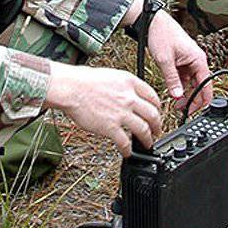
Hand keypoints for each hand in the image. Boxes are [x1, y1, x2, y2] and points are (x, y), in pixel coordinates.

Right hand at [44, 63, 161, 156]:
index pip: (153, 96)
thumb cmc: (83, 80)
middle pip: (153, 114)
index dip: (157, 107)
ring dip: (148, 139)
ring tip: (147, 143)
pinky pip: (125, 142)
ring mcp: (121, 113)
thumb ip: (123, 86)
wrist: (70, 88)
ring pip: (144, 130)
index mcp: (130, 82)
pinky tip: (127, 152)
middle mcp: (129, 98)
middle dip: (157, 125)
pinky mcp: (110, 127)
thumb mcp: (111, 75)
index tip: (156, 113)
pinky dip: (128, 150)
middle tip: (157, 130)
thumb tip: (129, 95)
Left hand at [145, 9, 212, 113]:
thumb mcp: (165, 60)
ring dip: (185, 93)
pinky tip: (173, 91)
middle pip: (200, 86)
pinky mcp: (182, 61)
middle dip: (192, 99)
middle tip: (181, 109)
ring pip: (192, 83)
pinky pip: (184, 77)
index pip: (207, 85)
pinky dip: (179, 85)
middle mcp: (197, 61)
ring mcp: (189, 61)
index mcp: (198, 60)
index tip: (192, 111)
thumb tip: (177, 96)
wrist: (153, 21)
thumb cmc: (161, 34)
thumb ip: (172, 80)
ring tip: (176, 103)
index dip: (201, 100)